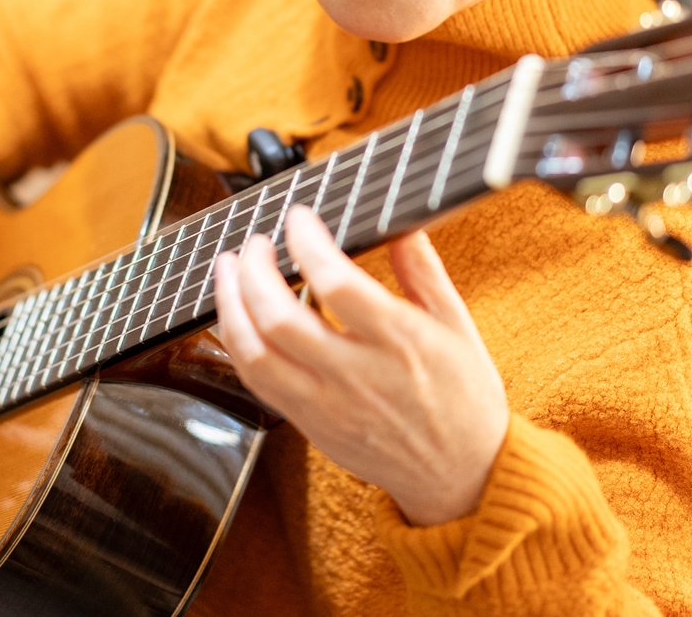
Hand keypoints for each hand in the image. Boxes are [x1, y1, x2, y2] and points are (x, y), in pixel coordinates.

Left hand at [214, 206, 508, 526]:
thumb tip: (399, 220)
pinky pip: (257, 383)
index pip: (338, 284)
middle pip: (281, 320)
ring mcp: (328, 406)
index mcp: (401, 343)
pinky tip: (236, 315)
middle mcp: (359, 377)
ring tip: (228, 269)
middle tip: (256, 242)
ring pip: (256, 356)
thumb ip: (423, 270)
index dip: (307, 244)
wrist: (460, 475)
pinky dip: (237, 343)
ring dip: (231, 306)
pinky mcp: (310, 425)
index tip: (299, 217)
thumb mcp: (457, 324)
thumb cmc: (463, 395)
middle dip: (254, 271)